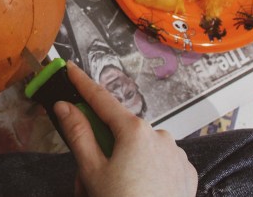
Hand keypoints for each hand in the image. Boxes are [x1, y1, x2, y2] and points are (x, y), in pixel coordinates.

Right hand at [55, 62, 196, 196]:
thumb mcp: (92, 171)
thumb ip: (78, 133)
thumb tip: (65, 106)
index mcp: (134, 130)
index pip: (101, 99)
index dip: (83, 83)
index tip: (71, 68)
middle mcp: (159, 135)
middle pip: (121, 129)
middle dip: (103, 144)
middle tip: (89, 173)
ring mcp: (176, 154)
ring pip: (141, 147)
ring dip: (126, 159)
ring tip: (116, 190)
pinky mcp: (187, 173)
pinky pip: (160, 161)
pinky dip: (148, 169)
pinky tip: (140, 191)